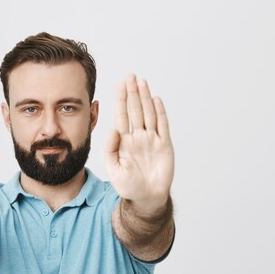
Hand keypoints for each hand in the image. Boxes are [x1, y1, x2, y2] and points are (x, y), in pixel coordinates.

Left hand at [104, 74, 174, 213]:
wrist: (146, 198)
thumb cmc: (128, 185)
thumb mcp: (113, 168)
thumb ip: (110, 149)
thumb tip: (113, 128)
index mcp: (123, 141)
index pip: (121, 114)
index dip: (121, 98)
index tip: (120, 84)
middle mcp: (137, 136)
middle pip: (135, 109)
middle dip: (132, 92)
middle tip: (131, 76)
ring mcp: (151, 139)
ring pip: (148, 113)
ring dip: (145, 98)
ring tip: (142, 82)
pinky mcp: (164, 145)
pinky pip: (162, 125)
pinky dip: (160, 112)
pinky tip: (156, 99)